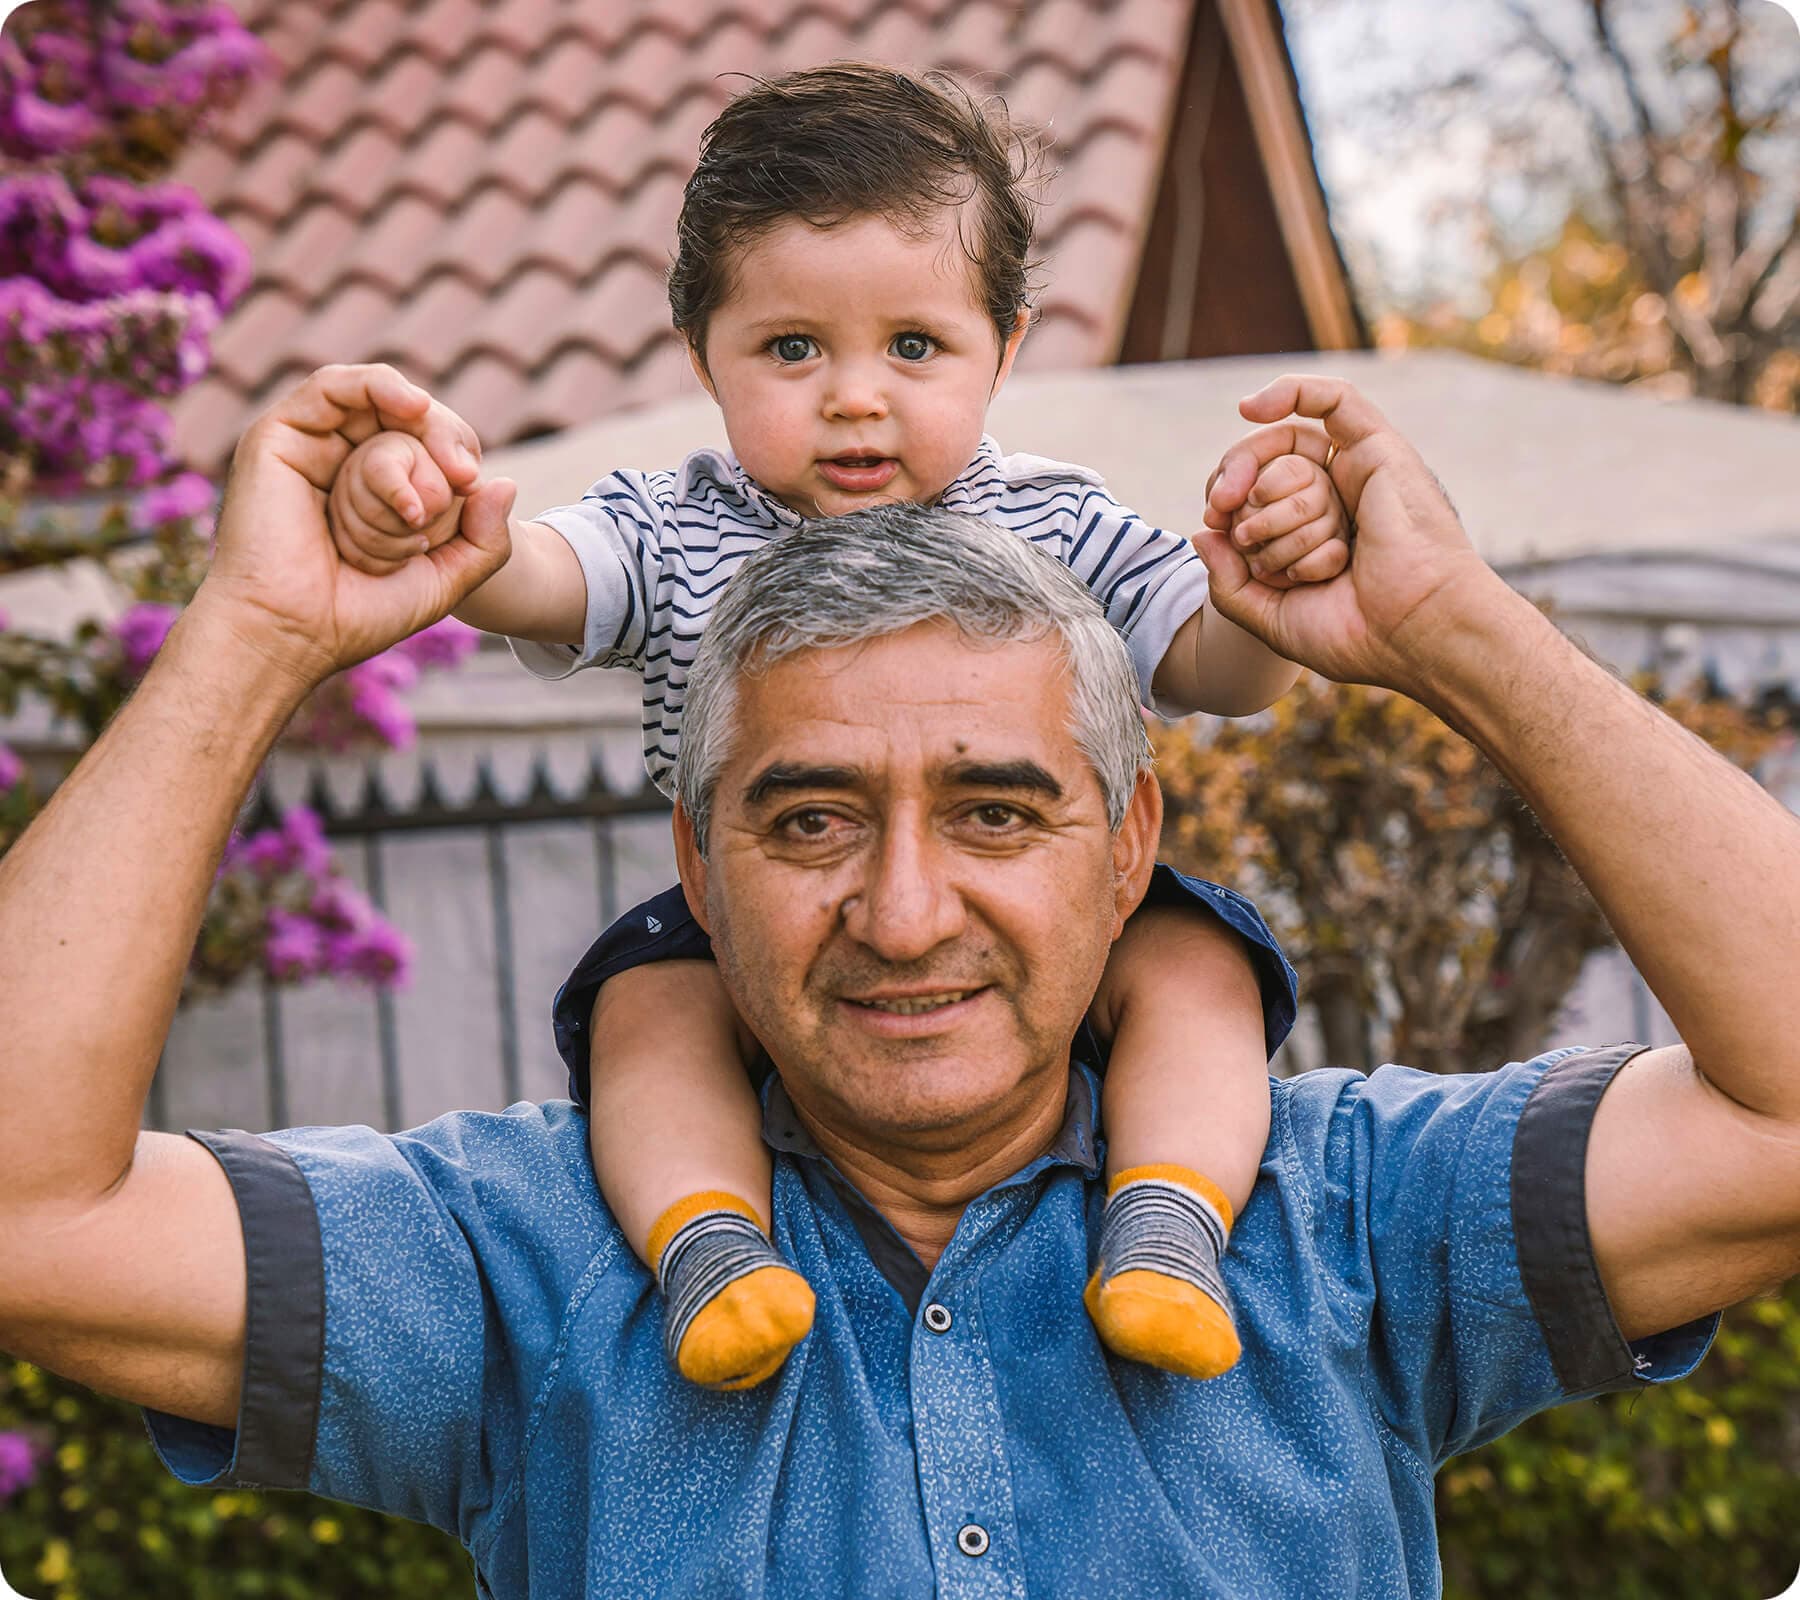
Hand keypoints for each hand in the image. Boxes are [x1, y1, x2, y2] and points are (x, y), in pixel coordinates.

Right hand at [194, 364, 515, 691]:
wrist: (294, 631)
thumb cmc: (361, 614)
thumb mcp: (445, 580)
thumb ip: (486, 541)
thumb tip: (506, 484)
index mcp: (375, 495)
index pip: (429, 448)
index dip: (457, 454)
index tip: (472, 483)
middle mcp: (340, 466)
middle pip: (406, 421)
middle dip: (443, 438)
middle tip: (462, 473)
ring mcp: (310, 448)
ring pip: (375, 404)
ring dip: (416, 421)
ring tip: (442, 457)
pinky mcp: (278, 436)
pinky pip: (332, 387)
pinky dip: (377, 386)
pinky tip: (412, 407)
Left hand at [1196, 374, 1502, 693]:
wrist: (1413, 633)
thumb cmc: (1355, 635)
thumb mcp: (1271, 618)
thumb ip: (1229, 583)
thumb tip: (1201, 533)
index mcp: (1316, 538)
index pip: (1255, 498)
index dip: (1225, 500)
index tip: (1211, 521)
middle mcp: (1338, 502)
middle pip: (1266, 470)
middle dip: (1234, 487)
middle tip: (1220, 509)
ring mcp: (1359, 476)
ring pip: (1290, 449)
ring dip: (1268, 490)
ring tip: (1265, 531)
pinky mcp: (1379, 450)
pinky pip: (1335, 399)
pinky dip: (1293, 391)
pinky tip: (1252, 408)